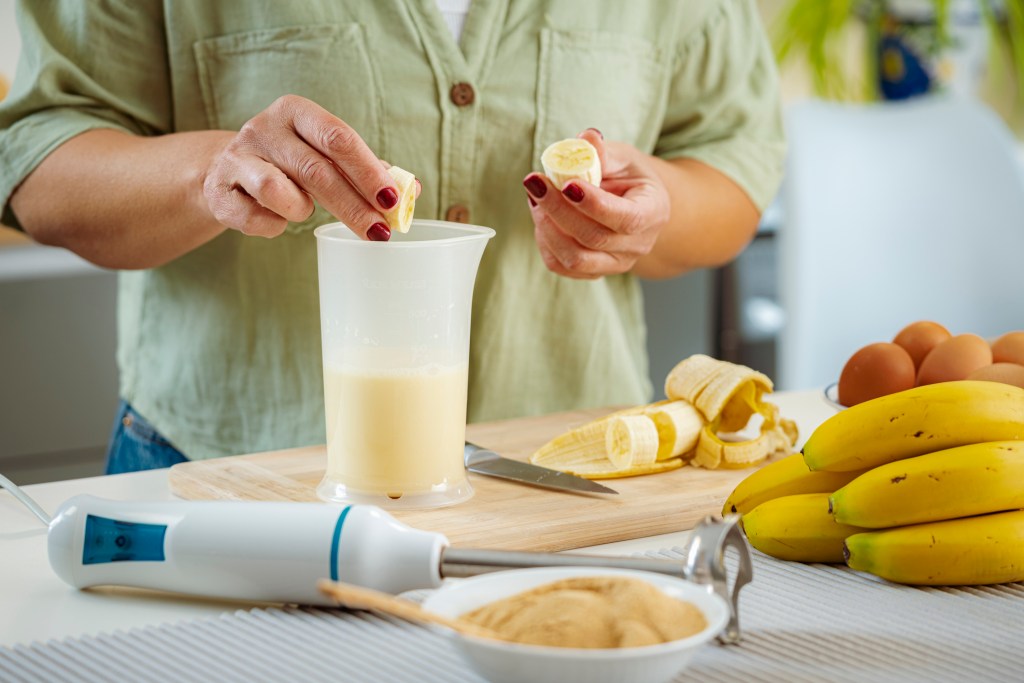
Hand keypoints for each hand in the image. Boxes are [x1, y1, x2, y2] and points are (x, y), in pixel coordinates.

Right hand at [202, 95, 412, 240]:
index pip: (338, 137)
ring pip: (280, 193)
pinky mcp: (219, 191)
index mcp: (297, 112)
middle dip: (353, 206)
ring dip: (303, 211)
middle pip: (316, 170)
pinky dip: (274, 226)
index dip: (368, 170)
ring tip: (306, 212)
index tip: (392, 200)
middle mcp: (264, 127)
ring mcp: (238, 157)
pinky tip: (276, 218)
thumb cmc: (291, 163)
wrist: (226, 172)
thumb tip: (411, 189)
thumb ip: (367, 170)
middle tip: (379, 232)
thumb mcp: (326, 157)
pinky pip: (257, 219)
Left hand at [523, 129, 670, 278]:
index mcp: (653, 213)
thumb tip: (586, 137)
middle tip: (535, 183)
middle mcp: (638, 245)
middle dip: (558, 210)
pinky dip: (545, 242)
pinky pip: (562, 266)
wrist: (633, 204)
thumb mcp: (623, 158)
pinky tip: (542, 217)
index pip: (625, 218)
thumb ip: (604, 152)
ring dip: (547, 228)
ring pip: (575, 259)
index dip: (594, 204)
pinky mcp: (593, 272)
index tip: (566, 184)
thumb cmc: (628, 177)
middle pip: (594, 238)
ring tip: (535, 198)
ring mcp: (616, 264)